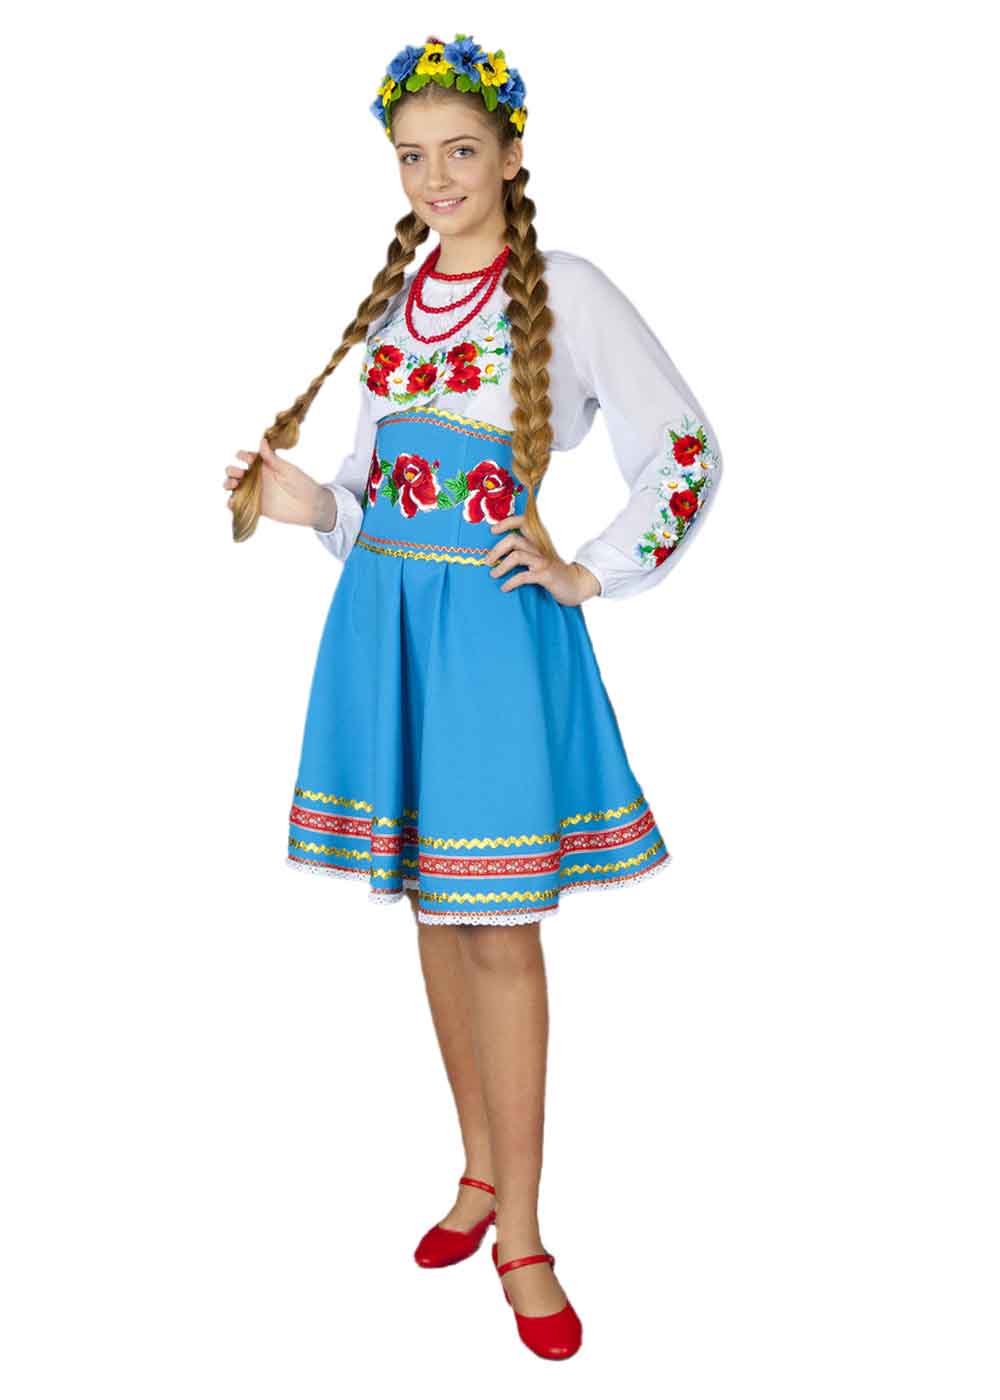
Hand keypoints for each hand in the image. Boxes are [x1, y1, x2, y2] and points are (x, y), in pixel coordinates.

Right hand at [223, 436, 336, 529]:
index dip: (243, 455)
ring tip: (232, 485)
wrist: (310, 506)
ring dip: (228, 484)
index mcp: (264, 465)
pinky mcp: (256, 507)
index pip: (247, 457)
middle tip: (238, 473)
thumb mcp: (287, 469)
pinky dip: (232, 503)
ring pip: (234, 487)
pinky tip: (232, 502)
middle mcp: (257, 478)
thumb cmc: (302, 484)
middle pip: (236, 471)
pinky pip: (240, 504)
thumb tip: (262, 441)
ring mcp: (255, 492)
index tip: (247, 458)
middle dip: (232, 470)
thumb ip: (272, 458)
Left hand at [486, 514, 600, 605]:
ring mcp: (543, 561)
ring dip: (501, 566)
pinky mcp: (545, 575)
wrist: (576, 585)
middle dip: (497, 549)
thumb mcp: (540, 558)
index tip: (493, 530)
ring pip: (517, 556)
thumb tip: (500, 556)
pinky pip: (523, 576)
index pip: (523, 522)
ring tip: (494, 574)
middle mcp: (540, 548)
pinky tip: (505, 587)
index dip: (507, 523)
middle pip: (513, 539)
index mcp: (538, 541)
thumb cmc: (554, 573)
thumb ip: (525, 553)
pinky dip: (511, 582)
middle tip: (488, 561)